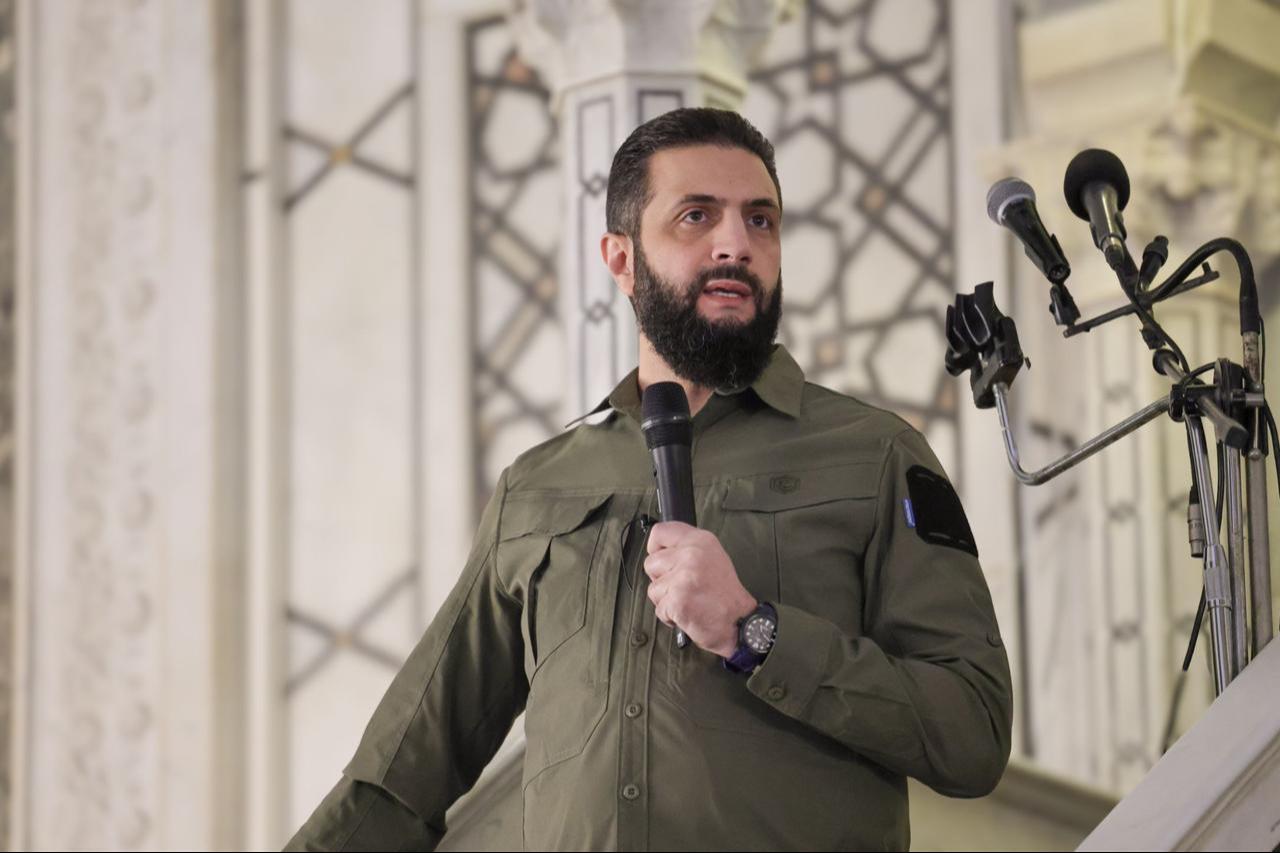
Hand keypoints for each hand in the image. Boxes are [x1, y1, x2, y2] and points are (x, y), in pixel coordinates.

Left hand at [643, 521, 757, 657]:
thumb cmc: (726, 594)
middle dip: (661, 579)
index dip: (655, 549)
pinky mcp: (678, 600)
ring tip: (688, 600)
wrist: (740, 622)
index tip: (663, 561)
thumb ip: (686, 548)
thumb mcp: (712, 556)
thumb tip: (659, 551)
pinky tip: (688, 612)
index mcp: (700, 540)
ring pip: (653, 589)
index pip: (659, 532)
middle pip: (650, 563)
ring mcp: (684, 577)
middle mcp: (691, 555)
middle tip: (683, 587)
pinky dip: (670, 616)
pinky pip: (659, 609)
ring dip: (666, 600)